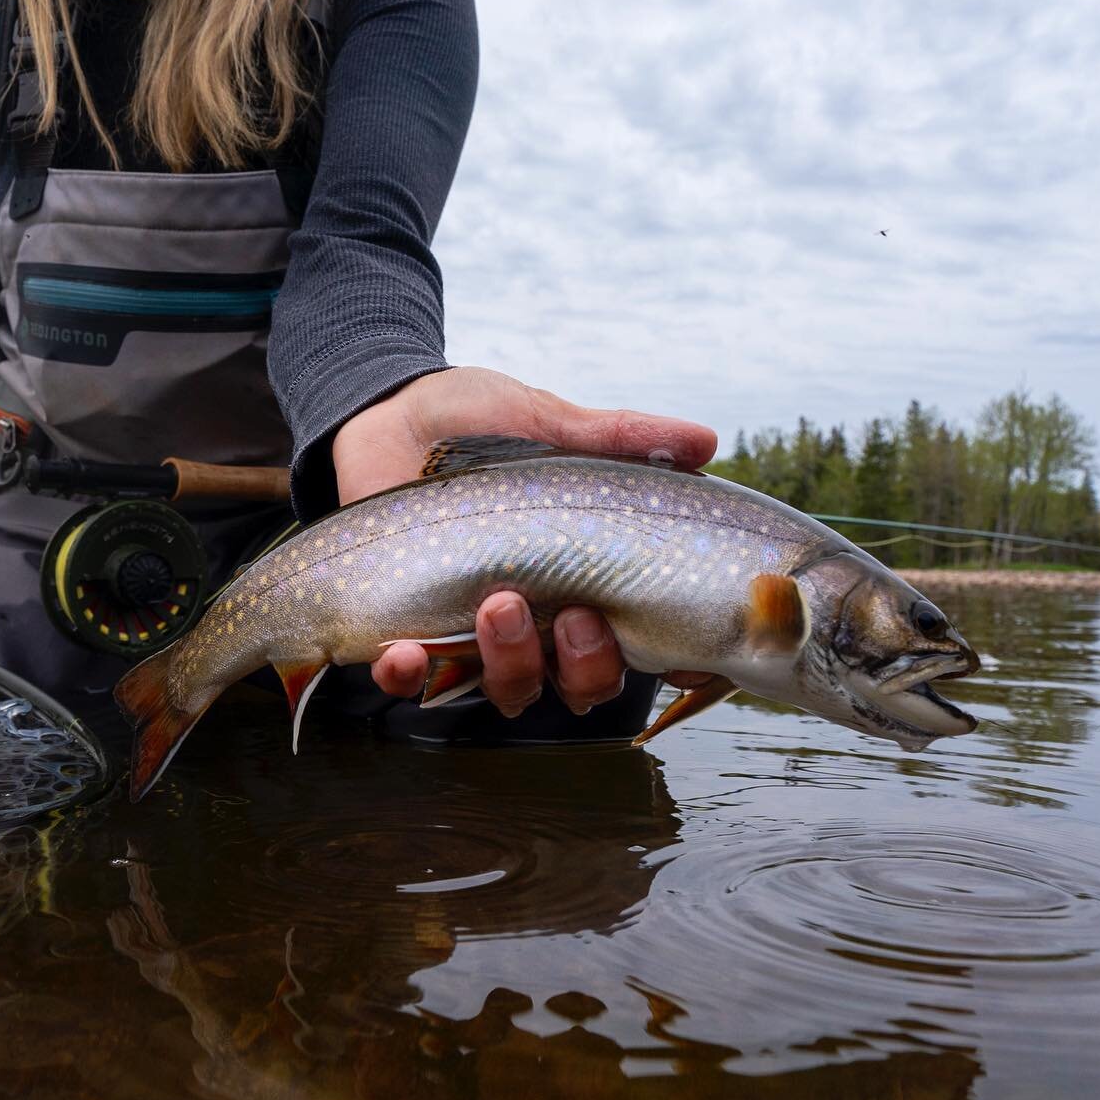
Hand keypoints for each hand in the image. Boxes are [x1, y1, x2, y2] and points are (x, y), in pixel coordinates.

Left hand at [332, 367, 717, 716]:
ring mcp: (472, 629)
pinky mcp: (405, 627)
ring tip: (497, 604)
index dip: (671, 666)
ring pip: (510, 688)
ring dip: (511, 663)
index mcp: (584, 578)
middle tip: (573, 614)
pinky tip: (405, 653)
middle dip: (587, 664)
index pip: (643, 644)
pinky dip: (407, 675)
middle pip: (583, 683)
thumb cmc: (479, 422)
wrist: (393, 410)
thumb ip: (621, 436)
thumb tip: (706, 441)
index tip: (681, 661)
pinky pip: (408, 678)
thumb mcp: (551, 421)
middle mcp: (538, 617)